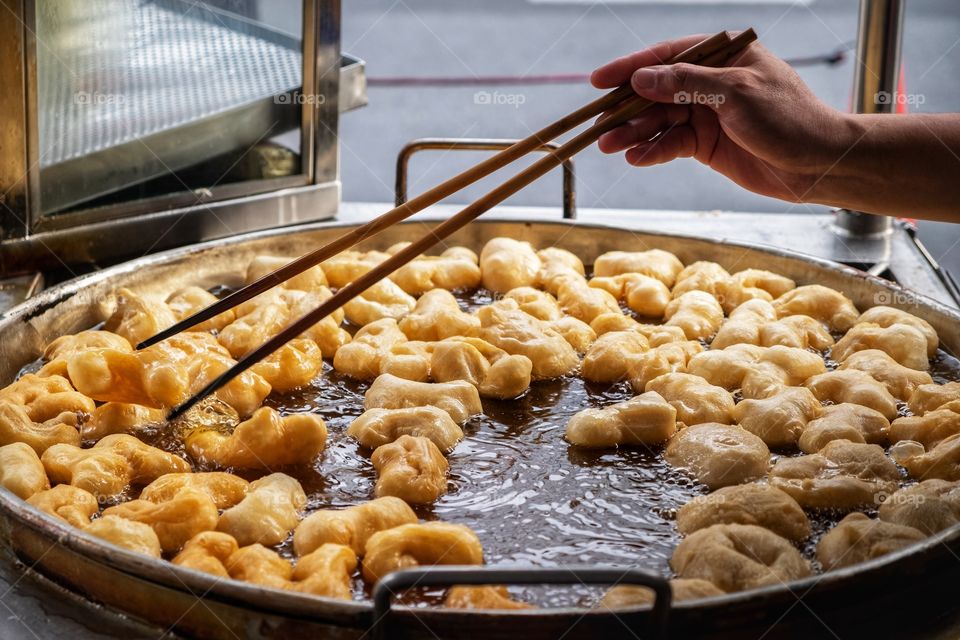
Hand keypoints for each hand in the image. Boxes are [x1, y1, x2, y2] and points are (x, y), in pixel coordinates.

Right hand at [591, 34, 853, 202]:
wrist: (818, 164)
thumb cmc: (788, 118)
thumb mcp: (735, 93)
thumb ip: (687, 83)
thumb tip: (642, 78)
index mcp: (724, 56)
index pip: (668, 56)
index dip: (631, 67)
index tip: (599, 81)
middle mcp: (711, 83)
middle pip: (658, 92)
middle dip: (627, 108)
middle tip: (598, 123)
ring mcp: (707, 114)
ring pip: (660, 121)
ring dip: (634, 133)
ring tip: (609, 146)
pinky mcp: (706, 144)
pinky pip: (672, 145)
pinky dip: (653, 151)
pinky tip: (636, 158)